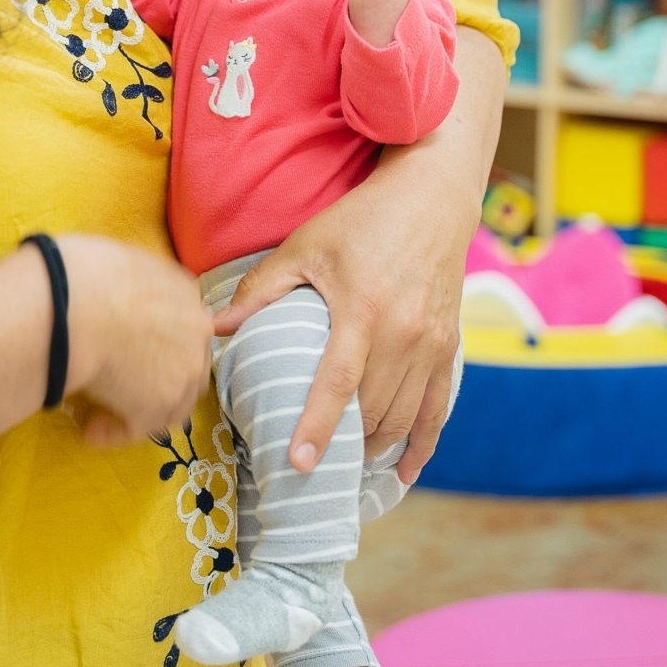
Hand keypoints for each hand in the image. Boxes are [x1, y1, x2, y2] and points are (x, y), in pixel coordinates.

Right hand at [58, 235, 213, 445]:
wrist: (77, 303)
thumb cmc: (84, 273)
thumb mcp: (118, 263)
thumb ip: (132, 283)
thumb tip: (114, 298)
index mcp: (185, 290)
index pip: (182, 325)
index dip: (158, 343)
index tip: (132, 353)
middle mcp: (197, 329)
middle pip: (186, 364)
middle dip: (158, 379)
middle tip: (123, 387)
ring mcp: (185, 369)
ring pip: (171, 401)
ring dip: (139, 410)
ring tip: (99, 414)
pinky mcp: (163, 404)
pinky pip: (140, 427)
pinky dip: (116, 431)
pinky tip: (91, 431)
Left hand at [214, 28, 505, 480]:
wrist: (432, 196)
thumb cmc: (363, 218)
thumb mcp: (306, 244)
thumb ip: (261, 288)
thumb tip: (216, 328)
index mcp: (363, 308)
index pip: (338, 382)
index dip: (317, 427)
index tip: (297, 463)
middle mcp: (404, 332)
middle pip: (373, 410)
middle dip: (342, 447)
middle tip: (310, 471)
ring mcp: (432, 342)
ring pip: (404, 417)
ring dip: (374, 448)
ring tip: (342, 468)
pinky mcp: (450, 345)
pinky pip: (439, 409)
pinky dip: (421, 445)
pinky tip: (400, 471)